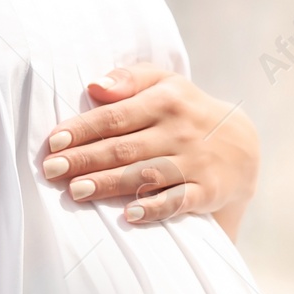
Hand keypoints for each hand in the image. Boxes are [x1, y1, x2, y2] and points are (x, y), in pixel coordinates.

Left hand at [41, 64, 258, 227]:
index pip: (115, 116)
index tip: (54, 142)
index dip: (82, 129)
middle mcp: (179, 131)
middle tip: (52, 171)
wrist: (241, 146)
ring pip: (145, 175)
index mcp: (165, 100)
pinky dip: (155, 208)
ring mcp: (194, 163)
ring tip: (76, 192)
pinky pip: (179, 201)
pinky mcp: (207, 190)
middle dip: (86, 160)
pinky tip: (130, 215)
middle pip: (124, 147)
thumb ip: (129, 79)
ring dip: (110, 184)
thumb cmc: (187, 111)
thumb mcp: (166, 83)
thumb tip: (94, 87)